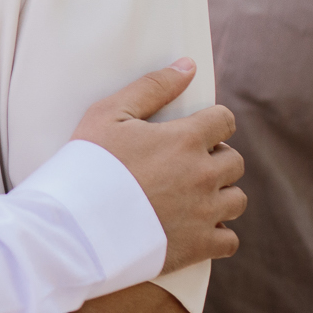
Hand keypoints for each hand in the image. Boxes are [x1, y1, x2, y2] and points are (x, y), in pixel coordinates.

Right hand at [73, 61, 245, 273]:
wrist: (76, 226)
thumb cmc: (87, 164)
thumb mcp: (109, 114)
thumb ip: (152, 87)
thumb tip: (188, 66)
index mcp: (185, 140)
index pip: (224, 121)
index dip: (211, 122)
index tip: (194, 132)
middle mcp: (203, 175)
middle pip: (234, 162)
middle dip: (216, 159)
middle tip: (186, 165)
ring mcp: (204, 213)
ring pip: (237, 200)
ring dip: (220, 195)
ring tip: (192, 197)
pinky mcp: (199, 247)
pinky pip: (229, 240)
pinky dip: (218, 234)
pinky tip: (195, 228)